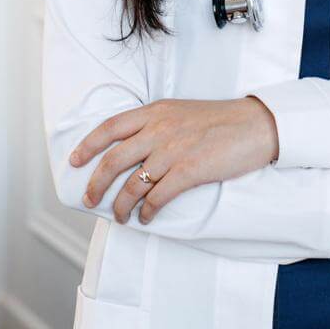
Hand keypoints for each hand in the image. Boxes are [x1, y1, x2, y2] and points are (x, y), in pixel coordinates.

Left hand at [68, 96, 278, 223]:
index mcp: (156, 111)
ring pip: (133, 183)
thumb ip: (157, 124)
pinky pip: (158, 197)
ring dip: (121, 205)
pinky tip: (145, 217)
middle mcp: (159, 128)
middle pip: (114, 159)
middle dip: (96, 183)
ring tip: (120, 217)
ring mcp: (173, 150)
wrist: (256, 125)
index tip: (74, 161)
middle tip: (88, 200)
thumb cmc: (221, 120)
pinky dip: (147, 211)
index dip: (88, 145)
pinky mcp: (189, 171)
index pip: (110, 127)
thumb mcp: (182, 112)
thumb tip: (134, 148)